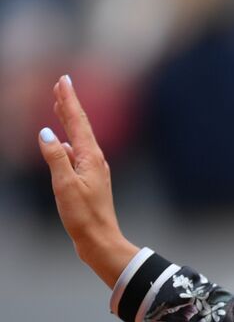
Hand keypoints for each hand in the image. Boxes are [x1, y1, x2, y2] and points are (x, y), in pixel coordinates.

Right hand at [36, 75, 136, 287]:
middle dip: (69, 104)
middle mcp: (95, 160)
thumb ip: (55, 158)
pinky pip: (76, 153)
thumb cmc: (84, 217)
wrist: (100, 241)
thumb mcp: (65, 186)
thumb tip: (46, 133)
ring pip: (78, 138)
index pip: (78, 122)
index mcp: (90, 158)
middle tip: (62, 84)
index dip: (69, 100)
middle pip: (80, 126)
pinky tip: (61, 141)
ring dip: (68, 120)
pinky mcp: (89, 181)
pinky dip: (67, 141)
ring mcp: (93, 170)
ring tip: (59, 105)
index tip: (64, 80)